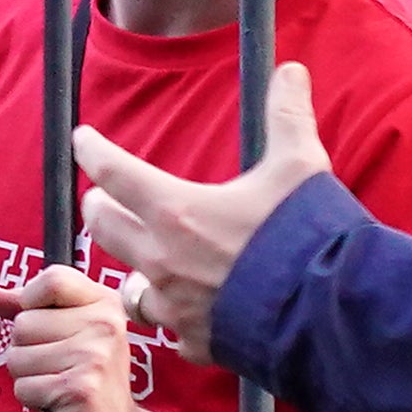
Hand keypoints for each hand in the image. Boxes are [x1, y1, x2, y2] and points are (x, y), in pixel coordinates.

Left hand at [0, 259, 175, 411]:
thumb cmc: (87, 378)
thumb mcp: (66, 333)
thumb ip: (28, 309)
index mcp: (105, 303)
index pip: (52, 279)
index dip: (30, 301)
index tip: (45, 326)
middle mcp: (105, 324)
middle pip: (23, 323)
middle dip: (27, 351)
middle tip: (59, 367)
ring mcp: (94, 355)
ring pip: (17, 357)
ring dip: (28, 377)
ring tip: (59, 384)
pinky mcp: (79, 388)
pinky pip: (23, 387)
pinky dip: (33, 400)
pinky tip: (60, 403)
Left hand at [68, 58, 325, 353]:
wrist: (330, 313)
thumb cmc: (309, 236)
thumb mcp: (300, 166)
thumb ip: (288, 116)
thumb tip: (291, 70)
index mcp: (175, 211)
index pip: (112, 173)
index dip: (92, 151)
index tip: (81, 139)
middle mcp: (161, 261)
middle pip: (103, 228)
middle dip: (100, 207)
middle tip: (103, 198)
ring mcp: (174, 307)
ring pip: (130, 285)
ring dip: (135, 267)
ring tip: (148, 259)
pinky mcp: (194, 342)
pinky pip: (170, 327)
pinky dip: (175, 316)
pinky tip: (191, 309)